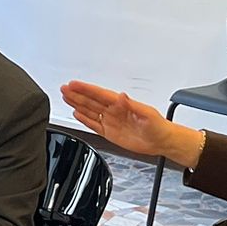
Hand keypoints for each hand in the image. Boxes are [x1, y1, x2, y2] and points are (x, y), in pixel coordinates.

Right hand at [61, 81, 200, 165]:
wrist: (162, 141)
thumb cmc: (158, 126)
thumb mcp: (147, 113)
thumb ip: (132, 105)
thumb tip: (121, 96)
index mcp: (121, 104)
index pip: (99, 94)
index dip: (85, 89)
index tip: (74, 83)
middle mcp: (114, 111)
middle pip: (91, 101)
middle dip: (77, 94)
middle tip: (64, 88)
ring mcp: (111, 121)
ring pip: (90, 111)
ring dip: (77, 104)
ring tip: (66, 97)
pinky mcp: (110, 133)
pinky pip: (94, 124)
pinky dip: (85, 119)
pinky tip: (77, 113)